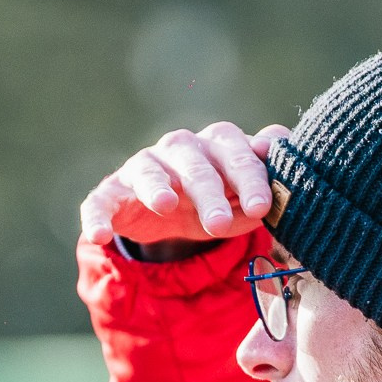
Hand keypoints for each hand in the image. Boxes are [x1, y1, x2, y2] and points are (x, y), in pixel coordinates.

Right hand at [80, 121, 290, 247]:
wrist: (172, 215)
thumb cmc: (220, 199)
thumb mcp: (247, 196)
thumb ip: (270, 177)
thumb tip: (285, 158)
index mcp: (219, 146)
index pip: (237, 153)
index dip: (250, 178)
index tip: (261, 208)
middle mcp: (181, 149)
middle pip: (196, 165)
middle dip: (209, 193)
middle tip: (220, 224)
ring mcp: (145, 168)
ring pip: (150, 172)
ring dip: (157, 188)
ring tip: (166, 206)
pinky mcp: (113, 192)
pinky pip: (101, 200)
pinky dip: (97, 215)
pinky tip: (98, 235)